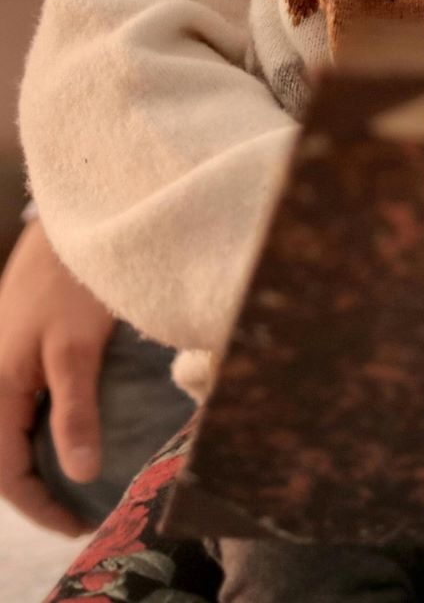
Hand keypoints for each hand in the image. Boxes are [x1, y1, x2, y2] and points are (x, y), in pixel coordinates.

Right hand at [0, 219, 115, 534]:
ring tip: (89, 480)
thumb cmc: (72, 282)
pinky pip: (28, 407)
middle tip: (87, 509)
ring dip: (45, 461)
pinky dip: (51, 429)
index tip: (81, 524)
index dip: (41, 506)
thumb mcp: (77, 349)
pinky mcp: (24, 353)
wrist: (71, 225)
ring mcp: (6, 368)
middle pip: (6, 458)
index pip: (4, 475)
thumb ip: (74, 411)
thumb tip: (81, 473)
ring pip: (17, 434)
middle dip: (42, 490)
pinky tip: (82, 433)